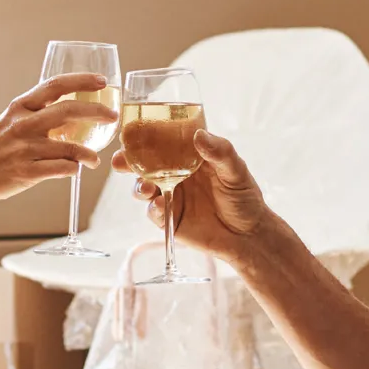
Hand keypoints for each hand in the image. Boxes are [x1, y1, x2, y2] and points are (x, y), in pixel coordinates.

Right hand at [0, 73, 117, 251]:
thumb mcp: (11, 121)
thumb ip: (37, 113)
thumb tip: (72, 111)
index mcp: (20, 107)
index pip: (55, 85)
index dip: (81, 80)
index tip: (101, 81)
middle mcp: (23, 125)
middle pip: (68, 111)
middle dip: (96, 111)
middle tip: (111, 116)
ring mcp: (24, 149)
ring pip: (70, 147)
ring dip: (88, 153)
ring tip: (94, 159)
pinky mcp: (26, 172)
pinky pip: (61, 169)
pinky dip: (73, 169)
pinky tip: (75, 169)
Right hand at [113, 129, 281, 266]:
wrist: (248, 236)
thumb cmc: (245, 198)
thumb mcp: (236, 171)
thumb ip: (220, 152)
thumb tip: (199, 135)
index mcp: (189, 156)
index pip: (163, 141)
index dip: (145, 136)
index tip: (132, 132)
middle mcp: (175, 174)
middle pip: (145, 164)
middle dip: (128, 161)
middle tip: (119, 161)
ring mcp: (170, 196)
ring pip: (143, 187)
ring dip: (138, 185)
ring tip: (144, 188)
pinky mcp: (169, 218)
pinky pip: (153, 212)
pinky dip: (152, 208)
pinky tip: (157, 204)